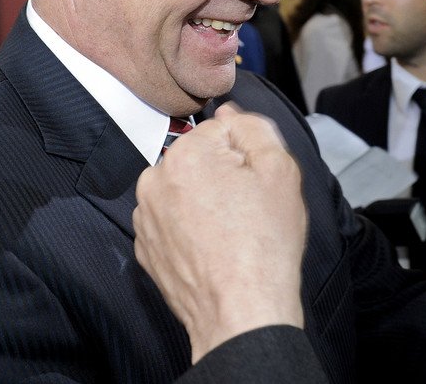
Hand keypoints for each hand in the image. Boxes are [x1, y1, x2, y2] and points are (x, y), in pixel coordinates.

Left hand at [133, 104, 306, 361]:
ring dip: (207, 200)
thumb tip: (231, 112)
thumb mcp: (280, 169)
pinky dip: (191, 228)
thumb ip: (255, 127)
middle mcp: (155, 179)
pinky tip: (215, 248)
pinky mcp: (145, 247)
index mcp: (186, 153)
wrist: (242, 313)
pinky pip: (173, 220)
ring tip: (233, 231)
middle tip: (250, 208)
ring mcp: (145, 217)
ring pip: (186, 188)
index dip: (249, 155)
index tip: (259, 183)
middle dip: (225, 175)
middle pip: (201, 158)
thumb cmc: (264, 245)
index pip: (224, 130)